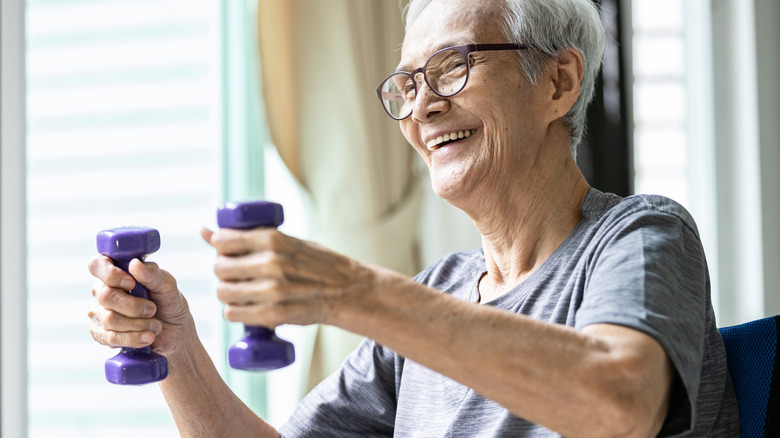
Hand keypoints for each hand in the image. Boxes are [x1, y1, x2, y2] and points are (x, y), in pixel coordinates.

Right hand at [88, 255, 191, 354]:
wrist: (174, 331)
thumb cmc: (168, 302)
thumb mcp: (167, 286)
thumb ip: (152, 274)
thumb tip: (134, 264)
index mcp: (115, 272)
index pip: (97, 265)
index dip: (110, 274)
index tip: (131, 283)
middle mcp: (102, 290)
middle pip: (105, 296)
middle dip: (134, 306)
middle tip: (152, 309)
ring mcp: (99, 313)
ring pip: (110, 319)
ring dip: (138, 324)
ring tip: (155, 325)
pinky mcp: (101, 334)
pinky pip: (110, 338)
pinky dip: (133, 338)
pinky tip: (147, 337)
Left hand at [201, 227, 368, 328]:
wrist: (347, 291)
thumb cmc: (316, 263)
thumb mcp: (286, 241)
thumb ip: (250, 238)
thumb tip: (205, 231)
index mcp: (274, 239)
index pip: (224, 240)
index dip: (220, 246)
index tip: (227, 250)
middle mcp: (271, 263)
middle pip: (221, 268)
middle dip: (223, 270)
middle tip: (235, 273)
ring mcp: (272, 291)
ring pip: (224, 292)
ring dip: (227, 292)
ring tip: (240, 290)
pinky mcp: (273, 315)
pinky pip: (233, 314)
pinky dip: (234, 311)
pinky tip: (244, 306)